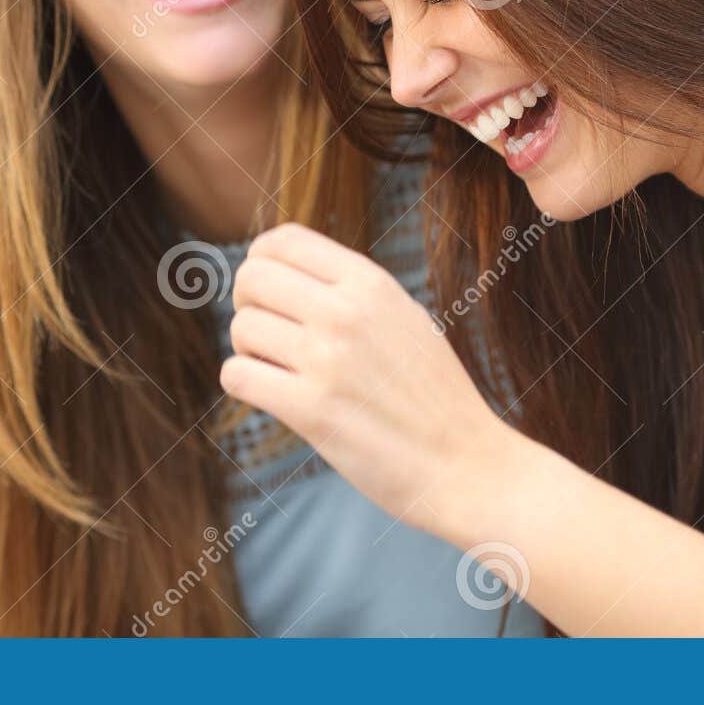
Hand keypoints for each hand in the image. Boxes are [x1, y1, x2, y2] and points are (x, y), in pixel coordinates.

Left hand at [220, 222, 508, 538]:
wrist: (466, 463)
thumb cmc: (432, 395)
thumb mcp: (403, 318)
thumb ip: (350, 291)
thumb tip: (282, 269)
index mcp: (370, 282)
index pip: (282, 241)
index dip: (261, 263)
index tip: (269, 294)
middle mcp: (346, 312)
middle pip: (251, 278)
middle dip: (247, 305)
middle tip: (269, 335)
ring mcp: (327, 360)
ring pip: (241, 329)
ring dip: (249, 351)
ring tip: (279, 370)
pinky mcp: (311, 410)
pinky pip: (237, 375)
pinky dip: (244, 385)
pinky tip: (272, 395)